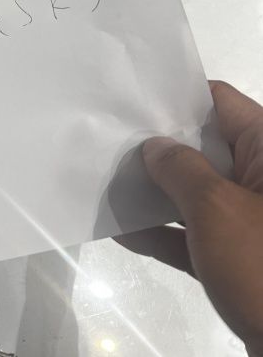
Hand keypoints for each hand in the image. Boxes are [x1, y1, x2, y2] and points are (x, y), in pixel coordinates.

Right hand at [116, 81, 262, 356]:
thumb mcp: (216, 207)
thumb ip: (179, 168)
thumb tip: (156, 147)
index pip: (220, 102)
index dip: (177, 97)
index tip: (132, 99)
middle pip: (207, 147)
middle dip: (160, 147)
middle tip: (111, 141)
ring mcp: (255, 221)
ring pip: (201, 192)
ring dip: (158, 193)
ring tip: (109, 184)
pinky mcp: (247, 259)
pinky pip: (200, 235)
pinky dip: (168, 233)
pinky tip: (125, 232)